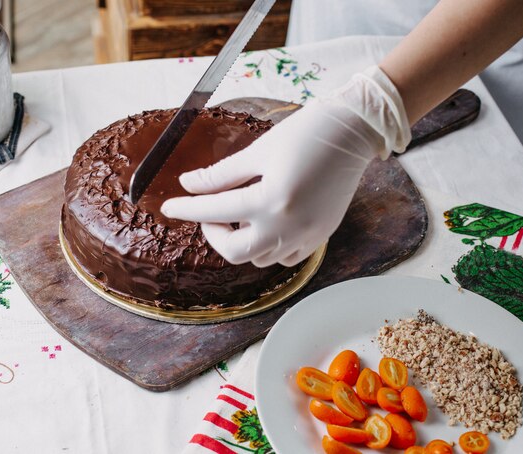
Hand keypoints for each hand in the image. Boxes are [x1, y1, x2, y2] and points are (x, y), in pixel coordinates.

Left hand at [161, 66, 410, 266]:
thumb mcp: (258, 151)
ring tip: (240, 213)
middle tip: (211, 213)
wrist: (353, 133)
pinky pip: (286, 256)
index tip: (169, 206)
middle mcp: (289, 226)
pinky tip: (265, 224)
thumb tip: (188, 185)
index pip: (214, 211)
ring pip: (260, 258)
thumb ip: (220, 175)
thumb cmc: (306, 133)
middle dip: (214, 234)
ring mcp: (307, 235)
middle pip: (235, 252)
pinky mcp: (320, 236)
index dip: (186, 208)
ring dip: (241, 240)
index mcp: (271, 199)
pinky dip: (268, 246)